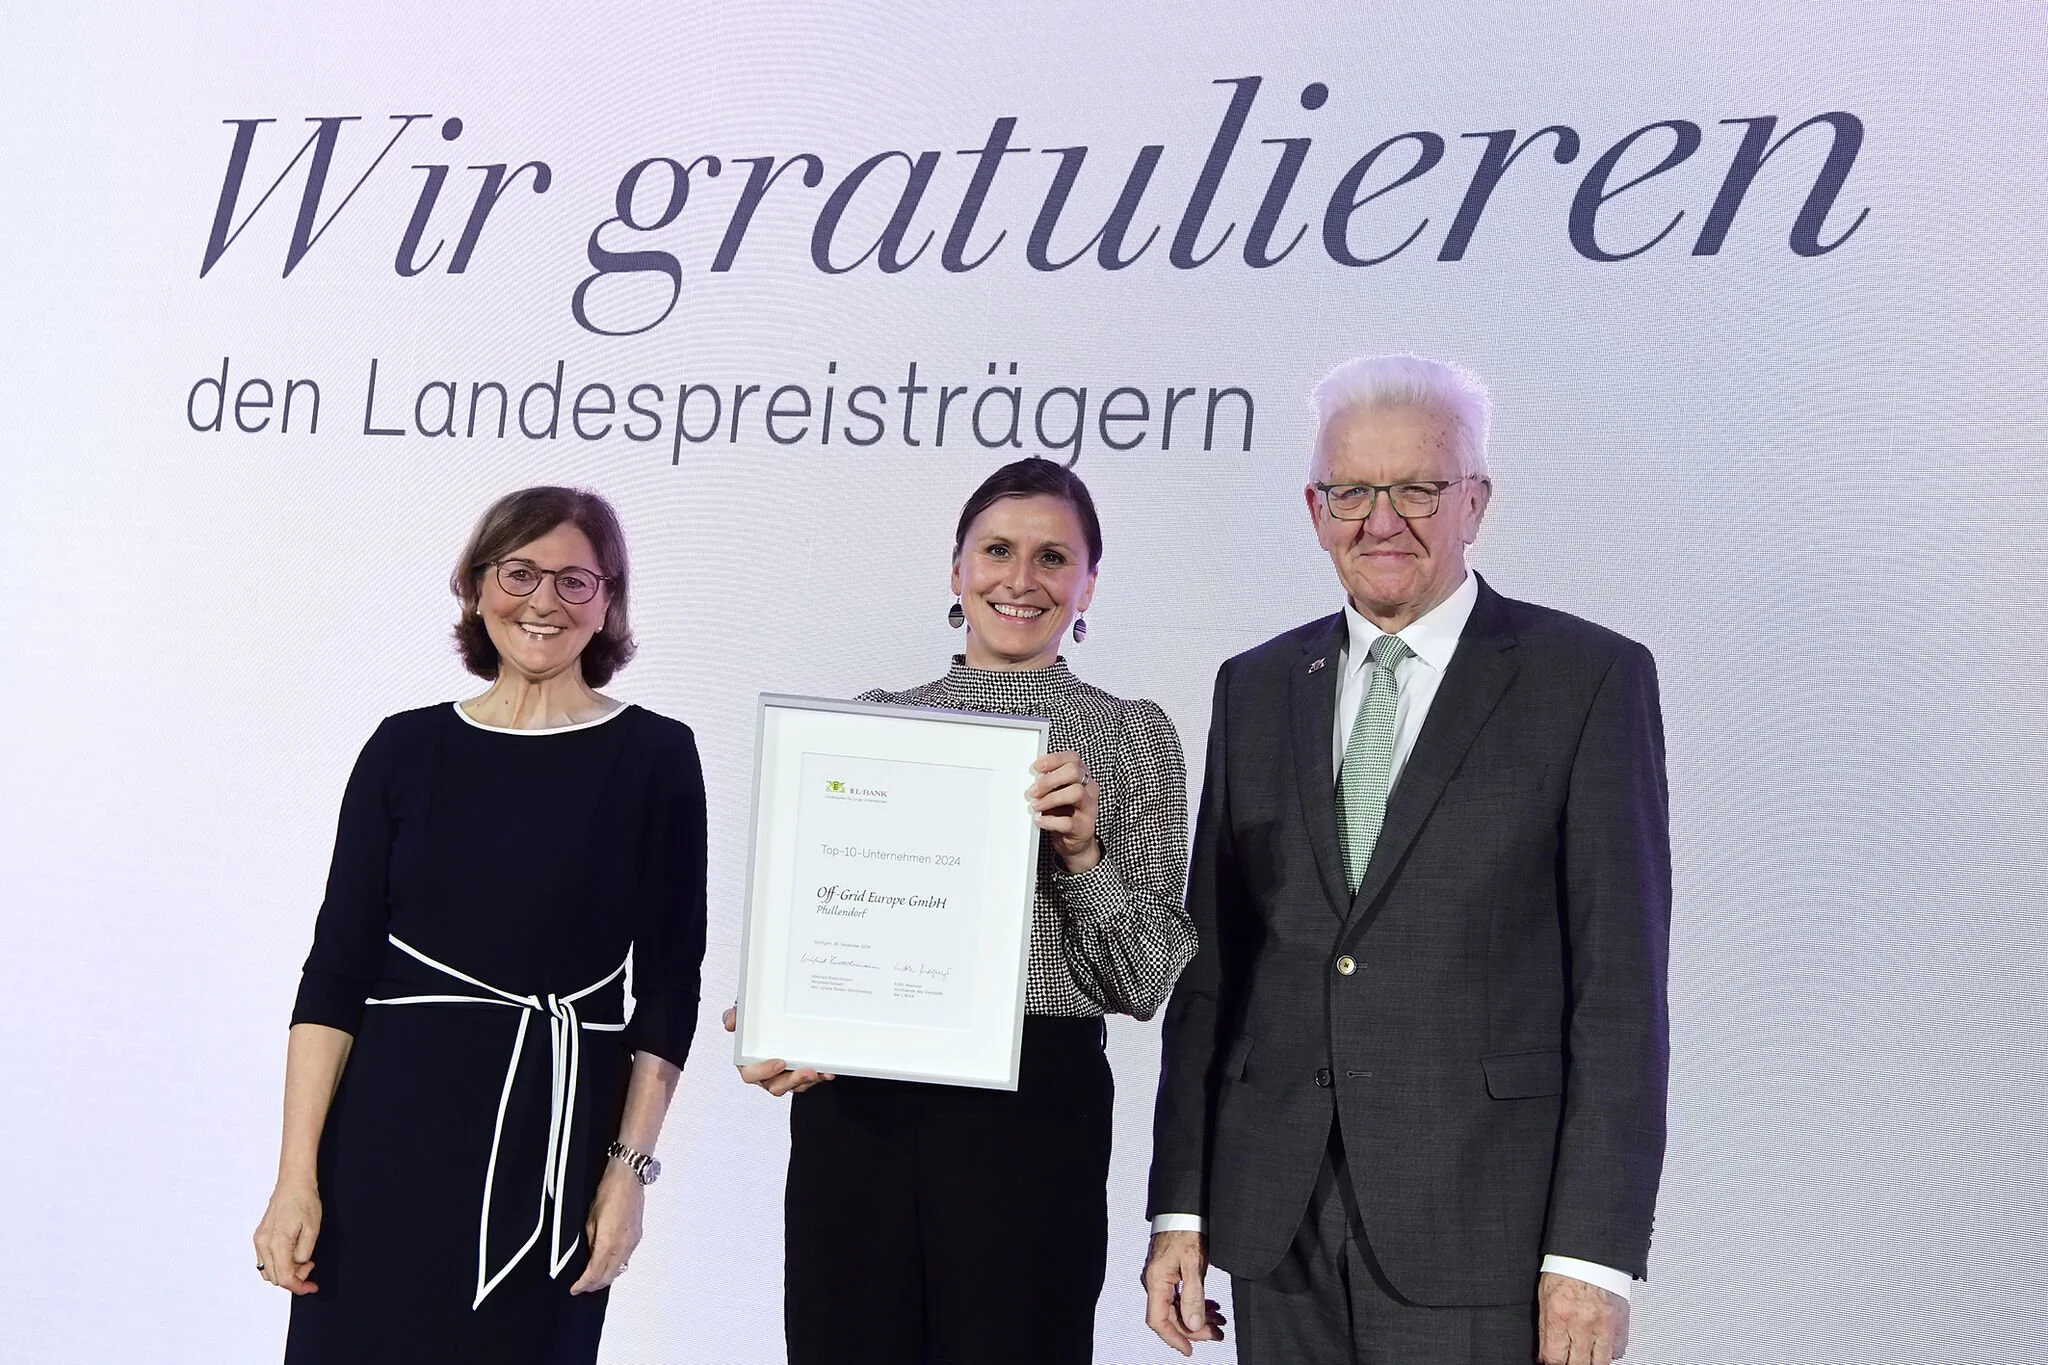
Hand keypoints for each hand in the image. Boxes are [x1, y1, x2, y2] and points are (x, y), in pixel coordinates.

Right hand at [252, 1179, 321, 1293]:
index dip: (299, 1287)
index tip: (312, 1287)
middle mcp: (263, 1244)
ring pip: (268, 1271)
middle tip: (310, 1265)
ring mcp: (259, 1241)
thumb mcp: (313, 1230)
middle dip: (294, 1278)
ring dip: (285, 1272)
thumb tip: (298, 1266)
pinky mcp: (259, 1237)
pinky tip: (292, 1254)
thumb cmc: (305, 1202)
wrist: (293, 1183)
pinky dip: (278, 1264)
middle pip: (275, 1278)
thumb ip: (303, 1254)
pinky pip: (265, 1260)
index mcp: (277, 1243)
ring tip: (303, 1258)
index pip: (284, 1278)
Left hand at [569, 1161, 643, 1293]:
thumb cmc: (607, 1193)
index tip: (574, 1289)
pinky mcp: (637, 1236)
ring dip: (605, 1277)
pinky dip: (615, 1267)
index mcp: (609, 1242)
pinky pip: (626, 1259)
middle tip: (581, 1287)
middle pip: (609, 1276)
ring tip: (592, 1279)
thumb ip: (591, 1241)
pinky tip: (607, 1264)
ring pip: (619, 1269)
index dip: (583, 1284)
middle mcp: (623, 1246)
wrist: (629, 1177)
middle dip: (594, 1285)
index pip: (595, 1272)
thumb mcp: (591, 1218)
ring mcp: (632, 1242)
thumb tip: (590, 1255)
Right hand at [722, 1004, 834, 1096]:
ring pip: (794, 1086)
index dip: (764, 1071)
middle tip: (808, 1071)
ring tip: (821, 1072)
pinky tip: (829, 1071)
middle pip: (776, 1086)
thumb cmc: (756, 1021)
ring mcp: (782, 1076)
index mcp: (748, 1062)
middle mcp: (765, 1073)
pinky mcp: (798, 1074)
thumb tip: (731, 1021)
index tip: (779, 1063)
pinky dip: (819, 1077)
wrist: (775, 1018)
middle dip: (793, 1080)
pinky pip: (808, 1081)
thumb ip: (737, 1015)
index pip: (750, 1074)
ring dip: (808, 1081)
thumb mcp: (745, 1012)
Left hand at [1029, 751, 1100, 873]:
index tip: (1037, 767)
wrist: (1077, 842)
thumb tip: (1031, 776)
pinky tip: (1040, 821)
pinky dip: (1049, 821)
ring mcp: (1089, 808)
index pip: (1073, 758)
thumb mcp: (1058, 792)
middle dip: (1049, 780)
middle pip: (1074, 772)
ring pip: (1076, 792)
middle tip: (1033, 791)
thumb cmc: (1065, 813)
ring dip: (1051, 799)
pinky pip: (1067, 822)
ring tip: (1036, 806)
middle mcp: (1089, 789)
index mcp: (1083, 776)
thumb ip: (1049, 782)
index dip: (1054, 759)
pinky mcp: (1085, 828)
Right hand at [1142, 1230, 1224, 1355]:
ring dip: (1198, 1316)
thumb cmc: (1187, 1230)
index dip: (1174, 1338)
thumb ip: (1193, 1296)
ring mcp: (1161, 1277)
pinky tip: (1211, 1306)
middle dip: (1194, 1328)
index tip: (1190, 1350)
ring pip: (1177, 1307)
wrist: (1184, 1208)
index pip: (1158, 1321)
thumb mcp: (1194, 1264)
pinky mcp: (1169, 1272)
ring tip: (1220, 1321)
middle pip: (1170, 1316)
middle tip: (1218, 1333)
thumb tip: (1193, 1325)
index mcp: (1156, 1281)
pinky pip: (1179, 1295)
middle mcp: (1154, 1282)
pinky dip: (1196, 1303)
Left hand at [1537, 1270, 1629, 1364]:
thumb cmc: (1565, 1269)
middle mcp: (1583, 1325)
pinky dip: (1610, 1352)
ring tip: (1584, 1358)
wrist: (1590, 1252)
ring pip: (1601, 1363)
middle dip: (1571, 1364)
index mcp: (1560, 1317)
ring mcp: (1604, 1326)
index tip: (1551, 1362)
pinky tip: (1602, 1346)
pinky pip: (1618, 1350)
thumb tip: (1544, 1353)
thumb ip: (1546, 1328)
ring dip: (1591, 1363)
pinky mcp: (1621, 1323)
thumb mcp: (1544, 1297)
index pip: (1555, 1359)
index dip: (1551, 1363)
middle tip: (1568, 1360)